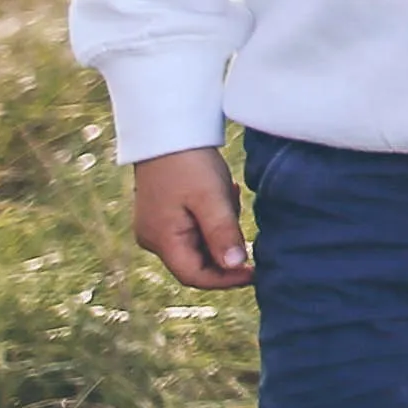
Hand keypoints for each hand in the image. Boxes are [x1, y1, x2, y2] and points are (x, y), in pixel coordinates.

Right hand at [131, 146, 251, 286]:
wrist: (166, 128)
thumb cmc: (188, 162)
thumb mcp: (211, 198)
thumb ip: (223, 233)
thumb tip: (235, 265)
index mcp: (161, 239)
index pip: (195, 276)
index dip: (226, 279)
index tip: (255, 271)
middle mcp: (153, 238)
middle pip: (197, 261)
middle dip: (224, 244)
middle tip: (236, 210)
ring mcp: (156, 226)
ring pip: (198, 243)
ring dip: (220, 226)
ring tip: (226, 193)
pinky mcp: (162, 214)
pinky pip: (192, 227)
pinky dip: (211, 216)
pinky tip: (220, 192)